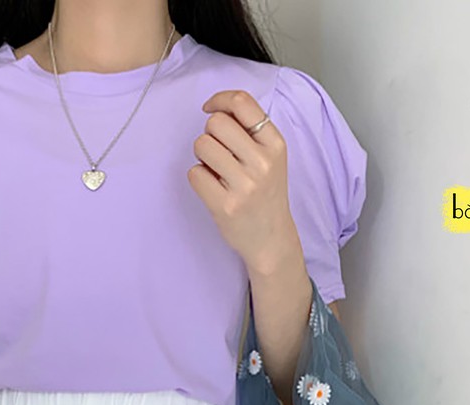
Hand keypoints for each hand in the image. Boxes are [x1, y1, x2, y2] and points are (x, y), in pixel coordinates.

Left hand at [188, 89, 303, 275]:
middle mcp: (262, 163)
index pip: (242, 103)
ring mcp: (244, 186)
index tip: (210, 109)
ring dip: (202, 155)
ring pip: (202, 145)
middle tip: (217, 151)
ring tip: (215, 170)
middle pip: (216, 122)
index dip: (219, 100)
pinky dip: (198, 178)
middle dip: (209, 133)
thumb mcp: (271, 157)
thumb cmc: (266, 194)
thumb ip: (251, 131)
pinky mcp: (225, 205)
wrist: (271, 239)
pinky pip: (194, 173)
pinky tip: (213, 188)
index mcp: (275, 144)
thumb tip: (217, 107)